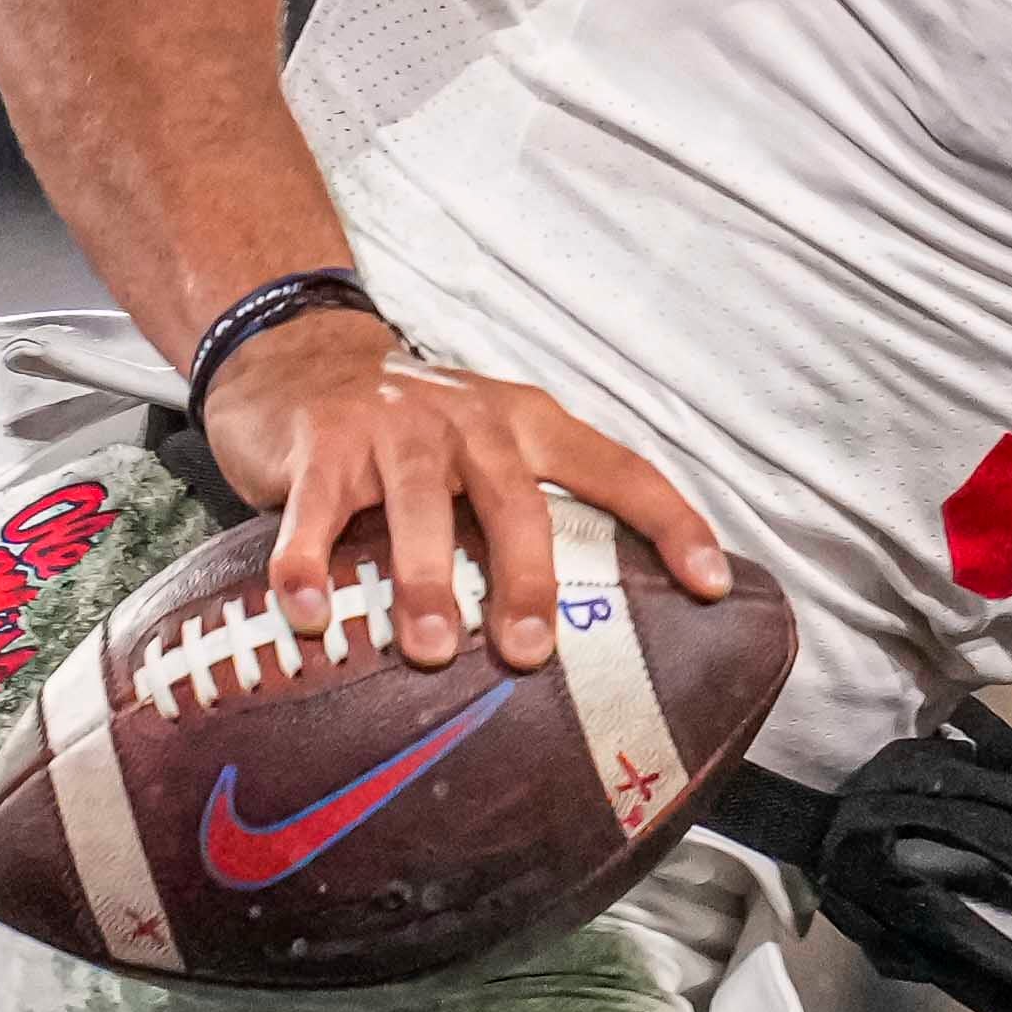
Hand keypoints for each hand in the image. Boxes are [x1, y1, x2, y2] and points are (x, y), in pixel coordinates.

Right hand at [195, 305, 727, 673]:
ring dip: (426, 581)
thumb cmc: (408, 432)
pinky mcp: (319, 444)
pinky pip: (315, 513)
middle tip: (530, 652)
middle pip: (514, 500)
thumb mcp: (485, 445)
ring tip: (432, 649)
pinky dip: (307, 566)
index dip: (669, 523)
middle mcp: (469, 419)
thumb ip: (523, 509)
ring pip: (420, 506)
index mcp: (527, 423)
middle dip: (526, 579)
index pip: (616, 468)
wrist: (300, 359)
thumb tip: (586, 631)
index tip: (711, 586)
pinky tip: (309, 614)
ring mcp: (392, 428)